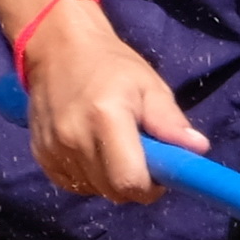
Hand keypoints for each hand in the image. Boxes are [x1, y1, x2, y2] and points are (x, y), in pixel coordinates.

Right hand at [14, 0, 202, 204]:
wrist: (57, 47)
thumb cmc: (111, 65)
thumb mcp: (148, 85)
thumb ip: (170, 121)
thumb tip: (198, 148)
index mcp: (106, 117)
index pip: (130, 181)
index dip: (150, 186)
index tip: (159, 173)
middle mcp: (74, 138)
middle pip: (113, 191)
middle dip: (133, 183)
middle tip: (139, 155)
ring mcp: (53, 149)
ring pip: (94, 190)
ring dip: (109, 179)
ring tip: (112, 146)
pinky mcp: (40, 156)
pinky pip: (73, 184)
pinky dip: (88, 176)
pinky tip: (91, 149)